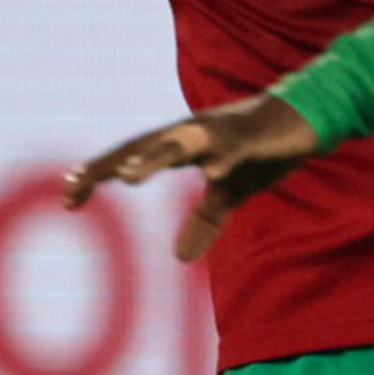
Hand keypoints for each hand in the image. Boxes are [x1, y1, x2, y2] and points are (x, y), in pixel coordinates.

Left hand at [64, 92, 324, 261]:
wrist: (306, 117)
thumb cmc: (262, 149)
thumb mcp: (231, 191)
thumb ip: (205, 220)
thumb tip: (180, 257)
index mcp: (182, 144)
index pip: (132, 156)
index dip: (100, 173)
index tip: (68, 196)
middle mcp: (192, 132)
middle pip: (142, 146)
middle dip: (110, 165)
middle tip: (75, 184)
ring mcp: (221, 132)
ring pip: (180, 142)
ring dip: (154, 157)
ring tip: (129, 177)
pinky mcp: (253, 138)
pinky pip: (235, 149)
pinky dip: (224, 159)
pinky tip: (212, 173)